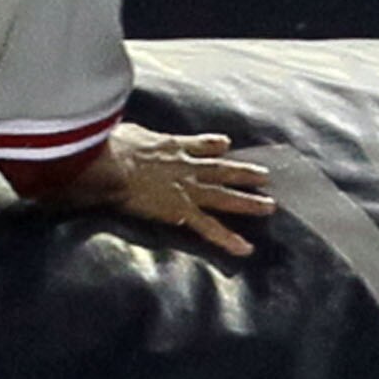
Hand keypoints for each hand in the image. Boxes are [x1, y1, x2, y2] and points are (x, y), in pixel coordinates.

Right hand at [49, 123, 273, 255]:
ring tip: (270, 206)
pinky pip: (209, 227)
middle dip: (243, 172)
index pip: (197, 145)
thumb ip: (126, 135)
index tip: (226, 144)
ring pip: (224, 195)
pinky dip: (228, 238)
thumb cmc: (108, 146)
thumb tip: (108, 130)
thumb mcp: (122, 132)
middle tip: (265, 175)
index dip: (213, 145)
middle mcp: (184, 165)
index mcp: (169, 145)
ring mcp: (186, 188)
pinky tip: (246, 248)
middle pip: (220, 169)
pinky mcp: (182, 210)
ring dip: (248, 201)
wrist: (111, 164)